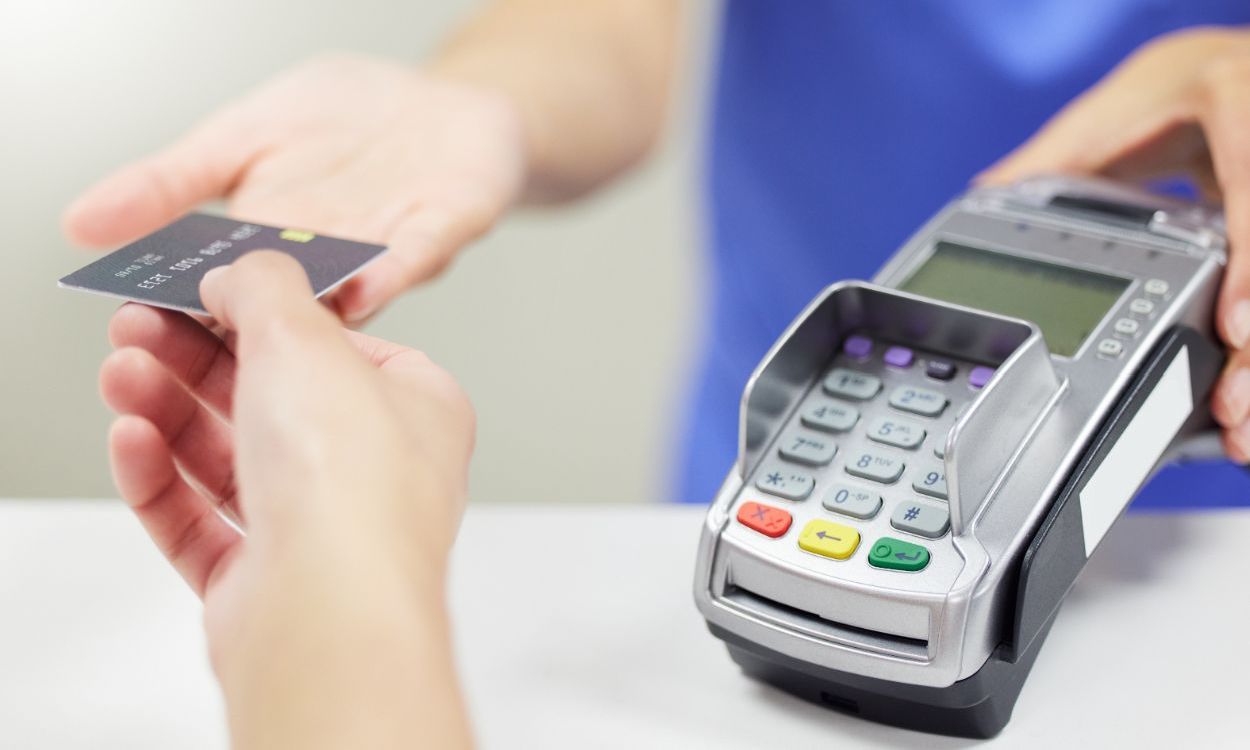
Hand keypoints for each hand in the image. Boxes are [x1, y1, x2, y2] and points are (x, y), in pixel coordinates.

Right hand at [65, 54, 525, 322]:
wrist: (442, 101)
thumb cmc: (345, 122)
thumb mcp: (239, 135)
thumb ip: (170, 181)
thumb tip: (83, 223)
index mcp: (274, 251)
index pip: (218, 291)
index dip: (181, 314)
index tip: (136, 335)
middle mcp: (330, 266)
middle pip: (281, 310)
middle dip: (241, 336)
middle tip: (194, 356)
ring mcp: (389, 253)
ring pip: (348, 296)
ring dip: (313, 316)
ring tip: (272, 334)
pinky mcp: (444, 228)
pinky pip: (418, 254)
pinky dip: (394, 269)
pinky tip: (364, 284)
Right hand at [100, 251, 474, 747]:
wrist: (330, 609)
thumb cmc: (351, 481)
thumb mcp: (305, 337)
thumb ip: (266, 288)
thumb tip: (240, 275)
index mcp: (417, 407)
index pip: (338, 347)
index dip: (266, 315)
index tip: (203, 292)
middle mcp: (376, 471)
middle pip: (272, 400)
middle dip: (196, 359)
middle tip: (139, 326)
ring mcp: (322, 529)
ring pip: (230, 460)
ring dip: (170, 412)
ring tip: (123, 374)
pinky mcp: (267, 582)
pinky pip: (202, 522)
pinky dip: (163, 480)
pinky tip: (134, 440)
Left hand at [979, 27, 1249, 461]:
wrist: (1217, 73)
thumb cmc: (1163, 93)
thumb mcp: (1103, 119)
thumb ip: (1050, 160)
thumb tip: (986, 195)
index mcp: (1232, 104)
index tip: (1234, 329)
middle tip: (1235, 409)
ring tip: (1241, 425)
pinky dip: (1248, 340)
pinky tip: (1239, 394)